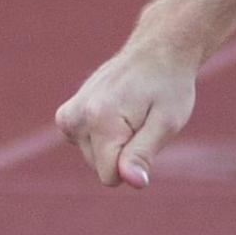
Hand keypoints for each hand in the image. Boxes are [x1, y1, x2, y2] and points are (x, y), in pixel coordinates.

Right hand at [55, 37, 197, 189]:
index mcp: (100, 120)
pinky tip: (118, 111)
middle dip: (125, 151)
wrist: (158, 52)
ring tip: (133, 112)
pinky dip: (104, 134)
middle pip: (100, 166)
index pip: (110, 176)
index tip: (148, 135)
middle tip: (143, 119)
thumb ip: (144, 153)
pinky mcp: (66, 116)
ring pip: (93, 156)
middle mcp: (76, 118)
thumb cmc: (169, 87)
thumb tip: (133, 183)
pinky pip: (86, 145)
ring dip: (116, 141)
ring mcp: (68, 116)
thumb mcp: (167, 122)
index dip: (134, 164)